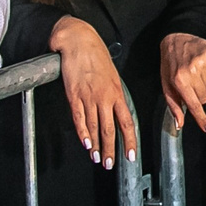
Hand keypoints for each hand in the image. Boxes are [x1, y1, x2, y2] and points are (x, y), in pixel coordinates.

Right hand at [52, 17, 136, 166]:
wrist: (79, 41)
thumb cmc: (95, 56)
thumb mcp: (112, 74)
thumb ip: (114, 94)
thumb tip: (116, 110)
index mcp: (117, 92)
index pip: (127, 122)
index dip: (130, 141)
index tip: (131, 155)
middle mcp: (105, 97)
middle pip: (110, 130)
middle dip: (111, 149)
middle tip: (109, 164)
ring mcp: (89, 97)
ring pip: (95, 128)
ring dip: (96, 145)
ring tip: (96, 158)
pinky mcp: (74, 96)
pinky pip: (79, 119)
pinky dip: (83, 133)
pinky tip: (85, 143)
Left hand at [159, 33, 205, 134]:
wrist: (175, 38)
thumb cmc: (169, 63)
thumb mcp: (166, 84)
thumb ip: (174, 105)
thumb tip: (180, 123)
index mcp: (179, 80)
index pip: (194, 104)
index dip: (202, 119)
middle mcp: (191, 71)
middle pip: (204, 97)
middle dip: (198, 94)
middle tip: (189, 83)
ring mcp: (202, 62)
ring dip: (203, 84)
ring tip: (194, 72)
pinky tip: (199, 66)